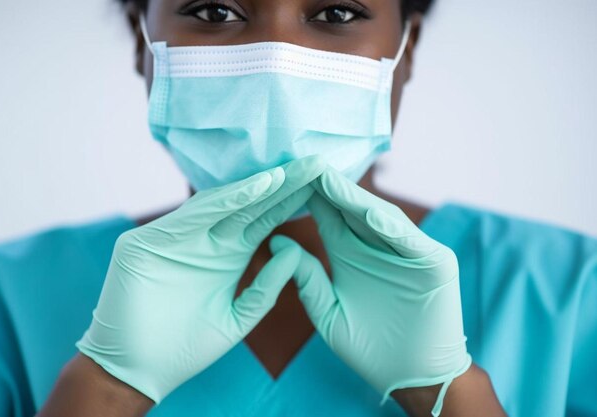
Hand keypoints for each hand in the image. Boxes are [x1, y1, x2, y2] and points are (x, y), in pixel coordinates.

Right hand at [76, 156, 325, 403]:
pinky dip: (222, 203)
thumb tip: (294, 252)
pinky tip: (252, 189)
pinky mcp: (148, 241)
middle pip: (249, 204)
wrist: (139, 372)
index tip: (321, 183)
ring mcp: (176, 237)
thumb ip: (265, 289)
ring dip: (255, 188)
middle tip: (314, 163)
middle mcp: (204, 239)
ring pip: (221, 205)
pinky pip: (190, 218)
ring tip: (286, 172)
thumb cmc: (187, 348)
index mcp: (227, 254)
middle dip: (281, 184)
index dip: (291, 200)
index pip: (264, 219)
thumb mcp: (238, 318)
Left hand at [270, 167, 471, 415]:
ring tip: (332, 181)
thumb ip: (306, 279)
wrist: (409, 377)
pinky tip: (373, 216)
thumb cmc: (368, 348)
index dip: (309, 196)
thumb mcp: (328, 312)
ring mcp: (409, 252)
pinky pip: (412, 243)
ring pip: (381, 219)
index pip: (329, 216)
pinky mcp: (435, 264)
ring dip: (358, 201)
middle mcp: (378, 245)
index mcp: (351, 253)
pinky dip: (394, 230)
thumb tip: (275, 243)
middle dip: (330, 188)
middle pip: (353, 209)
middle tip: (306, 163)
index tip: (285, 174)